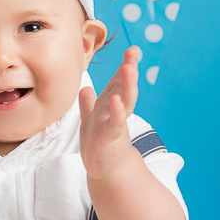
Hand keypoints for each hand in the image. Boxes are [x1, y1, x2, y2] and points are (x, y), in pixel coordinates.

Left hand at [78, 46, 140, 181]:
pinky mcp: (111, 137)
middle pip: (123, 86)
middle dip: (129, 69)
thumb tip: (85, 88)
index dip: (124, 66)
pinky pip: (115, 122)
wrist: (104, 169)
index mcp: (109, 103)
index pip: (118, 81)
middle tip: (133, 52)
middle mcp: (115, 110)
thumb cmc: (99, 144)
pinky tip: (116, 100)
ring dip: (127, 85)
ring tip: (129, 68)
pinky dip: (116, 111)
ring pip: (123, 100)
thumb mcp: (91, 119)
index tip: (132, 49)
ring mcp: (114, 122)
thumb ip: (89, 104)